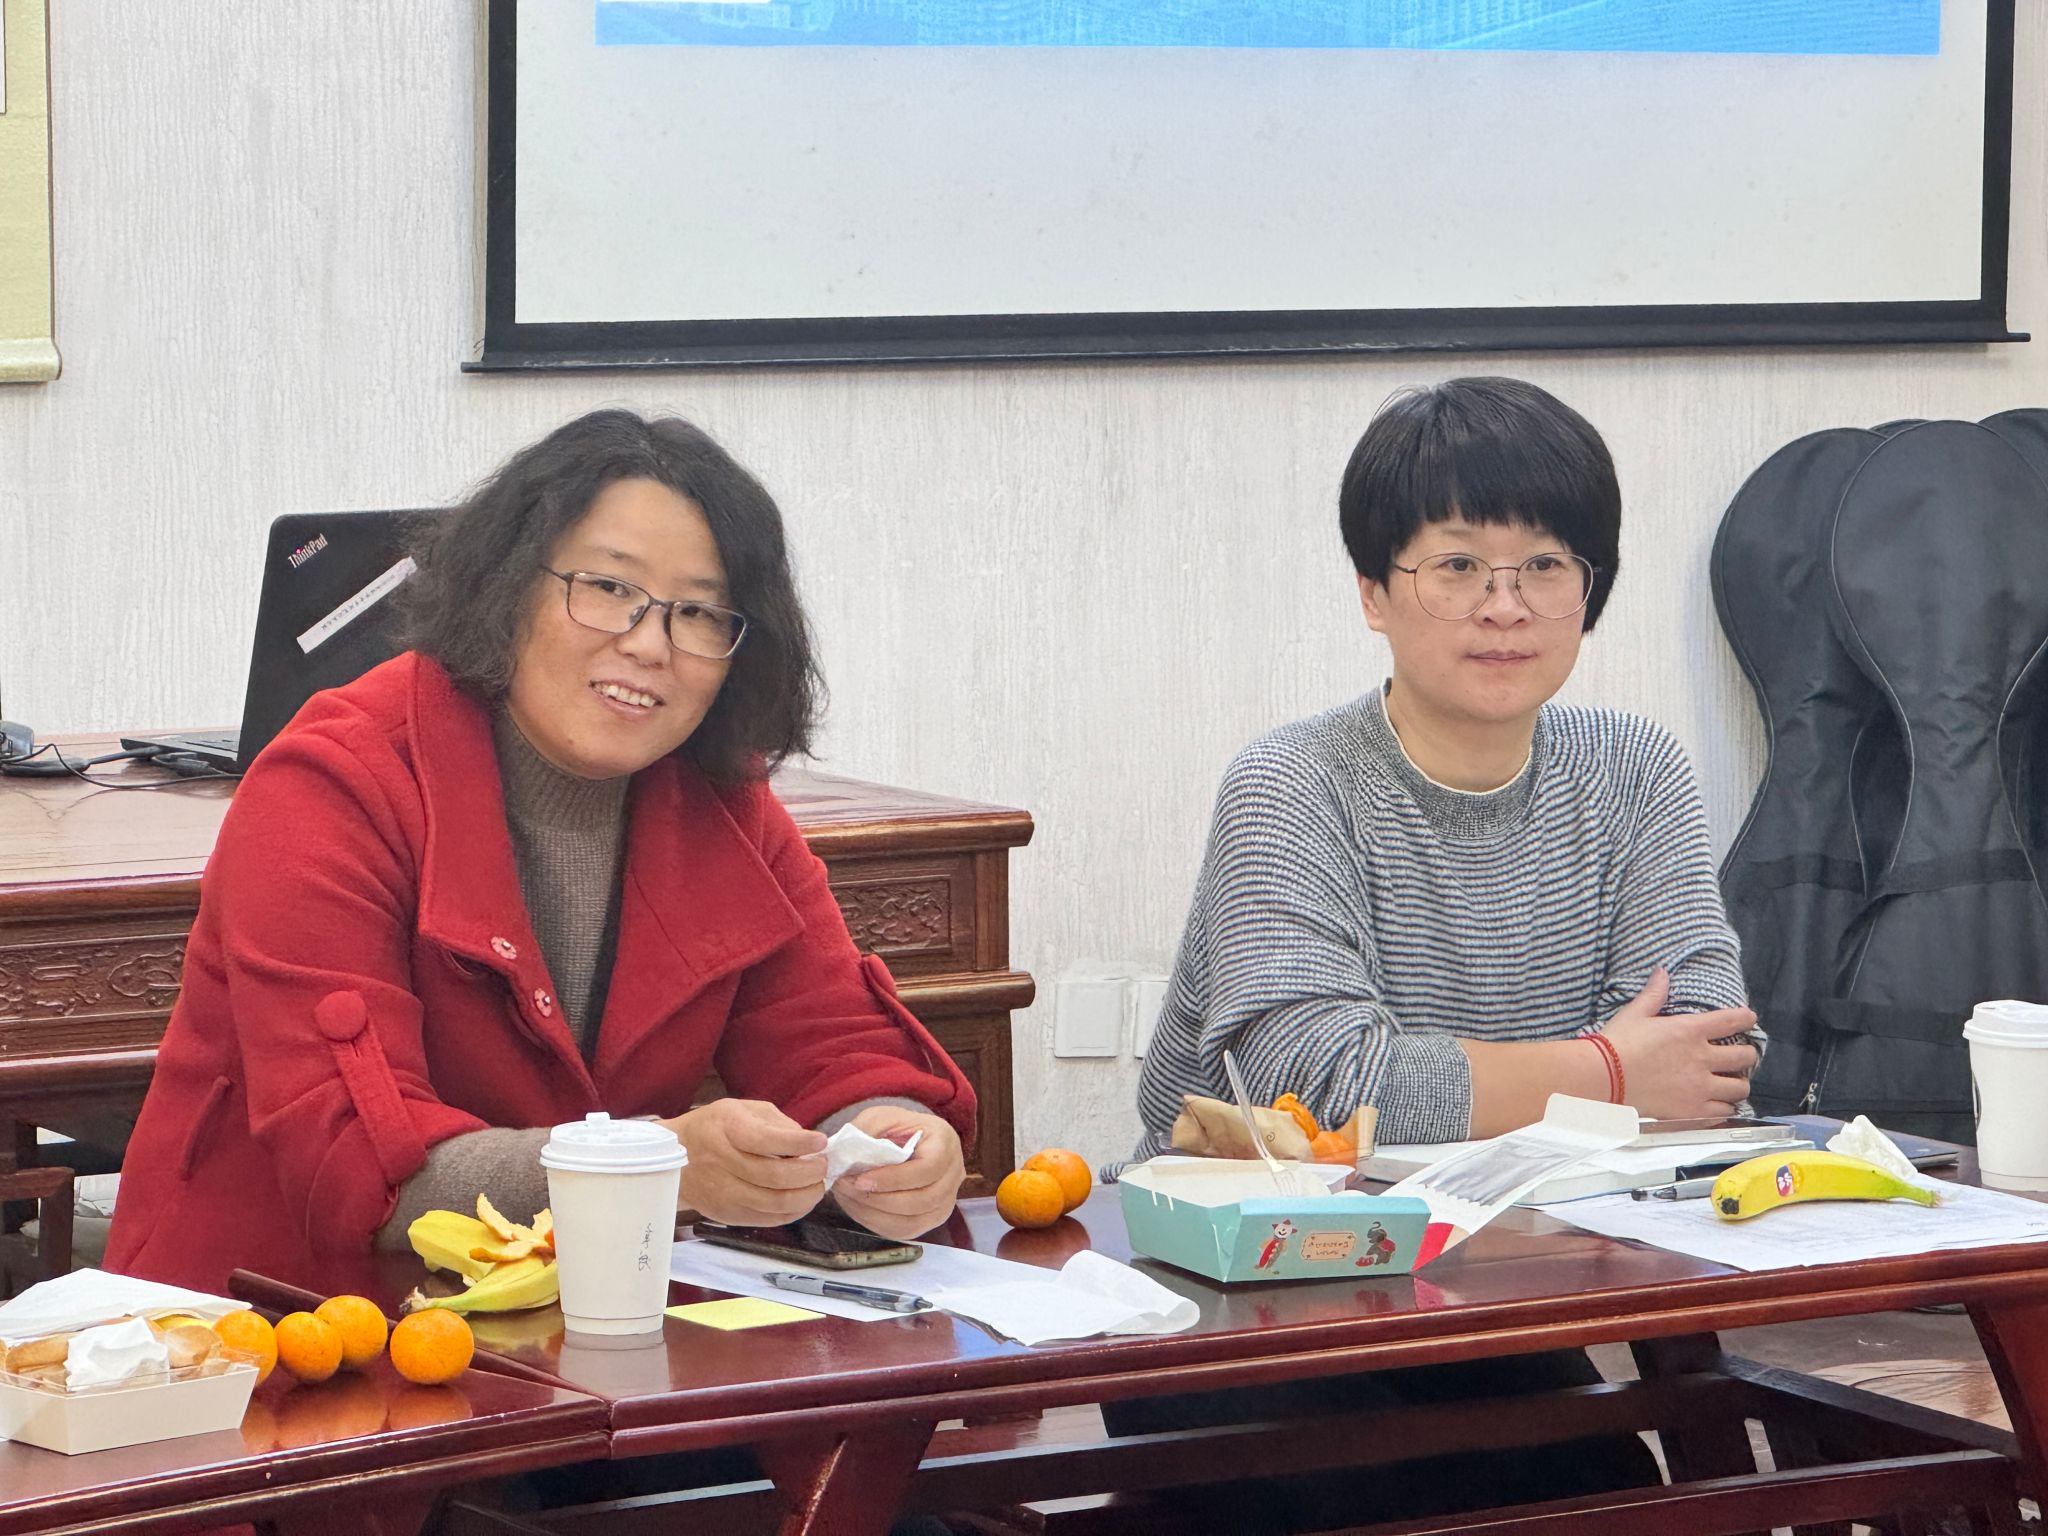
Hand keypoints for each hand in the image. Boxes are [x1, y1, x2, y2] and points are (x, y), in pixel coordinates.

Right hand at [665, 1099, 827, 1226]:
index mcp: (727, 1129)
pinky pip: (769, 1219)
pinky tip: (803, 1198)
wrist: (677, 1157)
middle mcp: (723, 1162)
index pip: (766, 1140)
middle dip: (810, 1172)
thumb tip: (808, 1144)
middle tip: (823, 1165)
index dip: (799, 1143)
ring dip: (807, 1195)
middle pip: (775, 1176)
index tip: (821, 1141)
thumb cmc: (717, 1127)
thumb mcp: (744, 1109)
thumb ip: (777, 1123)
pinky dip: (794, 1211)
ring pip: (775, 1203)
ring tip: (818, 1183)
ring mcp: (724, 1193)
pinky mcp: (728, 1214)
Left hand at [830, 1107, 965, 1240]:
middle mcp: (954, 1174)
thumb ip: (865, 1131)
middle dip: (880, 1199)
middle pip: (924, 1200)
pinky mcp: (931, 1219)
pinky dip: (878, 1224)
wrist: (905, 1141)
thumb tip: (846, 1156)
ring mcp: (946, 1200)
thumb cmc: (895, 1127)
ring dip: (875, 1214)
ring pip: (914, 1222)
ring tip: (848, 1199)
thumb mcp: (880, 1117)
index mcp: (946, 1142)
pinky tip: (858, 1209)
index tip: (860, 1179)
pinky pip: (906, 1232)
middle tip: (847, 1188)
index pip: (928, 1168)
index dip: (894, 1178)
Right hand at [1600, 967, 1758, 1117]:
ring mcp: (1700, 1087)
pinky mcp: (1693, 1111)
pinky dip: (1724, 1108)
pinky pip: (1724, 1111)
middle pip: (1745, 1057)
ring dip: (1738, 1085)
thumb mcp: (1634, 1014)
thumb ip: (1654, 994)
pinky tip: (1717, 1104)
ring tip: (1729, 1084)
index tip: (1749, 1020)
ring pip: (1740, 1089)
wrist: (1602, 1079)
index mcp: (1690, 1030)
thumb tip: (1662, 972)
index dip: (1746, 1019)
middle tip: (1738, 1058)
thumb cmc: (1616, 1044)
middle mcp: (1702, 1058)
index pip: (1732, 1020)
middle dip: (1746, 1056)